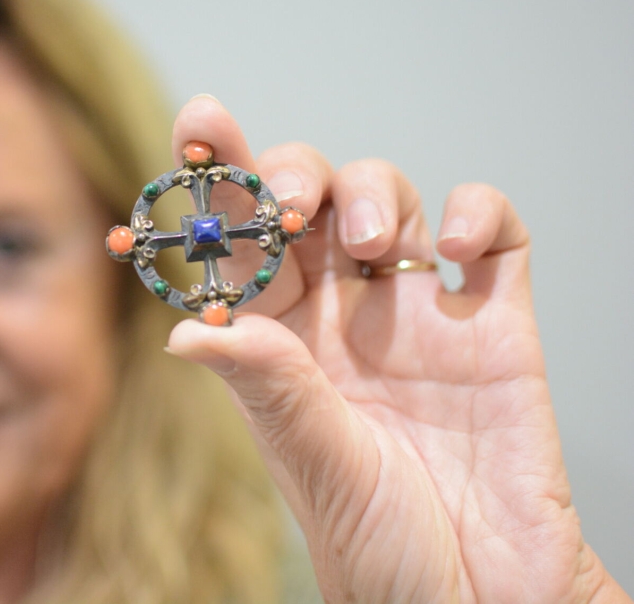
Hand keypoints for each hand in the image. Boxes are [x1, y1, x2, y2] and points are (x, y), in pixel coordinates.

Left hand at [166, 96, 629, 602]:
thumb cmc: (383, 549)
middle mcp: (344, 321)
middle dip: (294, 176)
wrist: (480, 601)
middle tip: (289, 203)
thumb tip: (184, 331)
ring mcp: (419, 318)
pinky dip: (479, 214)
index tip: (198, 124)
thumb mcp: (314, 461)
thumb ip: (266, 385)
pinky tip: (458, 246)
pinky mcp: (496, 326)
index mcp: (281, 348)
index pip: (241, 244)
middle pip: (310, 205)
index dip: (218, 182)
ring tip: (371, 242)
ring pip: (389, 204)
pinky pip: (494, 238)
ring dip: (375, 194)